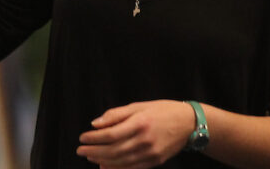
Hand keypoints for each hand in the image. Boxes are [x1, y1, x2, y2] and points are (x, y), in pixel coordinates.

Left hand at [77, 100, 193, 168]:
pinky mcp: (155, 161)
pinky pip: (132, 168)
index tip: (82, 137)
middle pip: (113, 150)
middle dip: (94, 151)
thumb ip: (116, 115)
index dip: (94, 138)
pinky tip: (106, 166)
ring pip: (121, 162)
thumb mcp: (139, 106)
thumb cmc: (161, 110)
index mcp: (140, 122)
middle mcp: (144, 139)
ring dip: (102, 161)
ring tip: (90, 157)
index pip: (110, 134)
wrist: (188, 123)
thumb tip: (95, 124)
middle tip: (80, 150)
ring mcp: (150, 153)